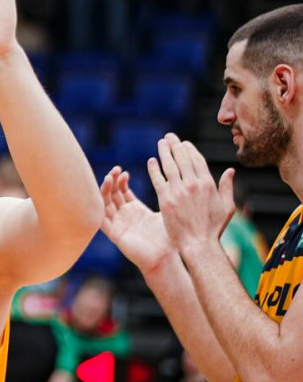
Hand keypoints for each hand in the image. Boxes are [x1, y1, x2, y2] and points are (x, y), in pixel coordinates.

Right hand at [99, 166, 174, 272]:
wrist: (165, 258)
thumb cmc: (169, 238)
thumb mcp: (166, 211)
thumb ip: (166, 196)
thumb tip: (172, 179)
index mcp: (135, 209)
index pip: (122, 191)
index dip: (120, 180)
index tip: (123, 172)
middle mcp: (123, 215)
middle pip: (111, 194)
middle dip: (111, 181)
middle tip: (115, 170)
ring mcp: (117, 224)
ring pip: (104, 203)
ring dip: (104, 190)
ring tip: (108, 177)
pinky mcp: (113, 233)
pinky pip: (100, 219)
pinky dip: (98, 208)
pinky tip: (100, 197)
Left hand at [148, 133, 234, 257]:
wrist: (198, 244)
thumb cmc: (214, 228)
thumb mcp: (227, 207)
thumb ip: (227, 187)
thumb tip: (230, 170)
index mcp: (208, 184)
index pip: (197, 160)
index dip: (190, 150)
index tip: (184, 143)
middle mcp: (193, 185)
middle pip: (183, 159)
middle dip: (175, 145)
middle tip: (169, 136)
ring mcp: (179, 192)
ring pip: (170, 166)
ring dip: (164, 152)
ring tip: (161, 143)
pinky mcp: (165, 200)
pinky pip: (158, 180)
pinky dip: (154, 169)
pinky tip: (151, 161)